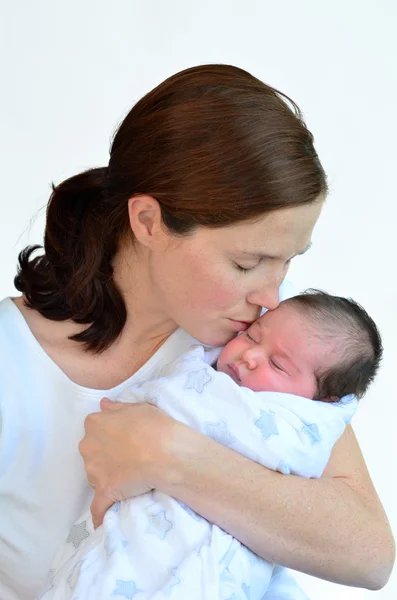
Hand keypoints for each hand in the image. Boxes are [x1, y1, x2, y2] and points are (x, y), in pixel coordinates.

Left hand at [79, 398, 177, 527]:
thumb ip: (116, 408)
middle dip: (105, 456)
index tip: (122, 439)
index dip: (109, 435)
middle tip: (126, 458)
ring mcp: (93, 470)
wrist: (167, 454)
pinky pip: (97, 508)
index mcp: (94, 423)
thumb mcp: (138, 407)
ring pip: (95, 476)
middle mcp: (88, 446)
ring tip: (128, 479)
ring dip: (106, 478)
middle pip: (92, 453)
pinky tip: (102, 521)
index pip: (95, 429)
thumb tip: (103, 405)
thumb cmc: (156, 426)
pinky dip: (100, 514)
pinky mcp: (104, 491)